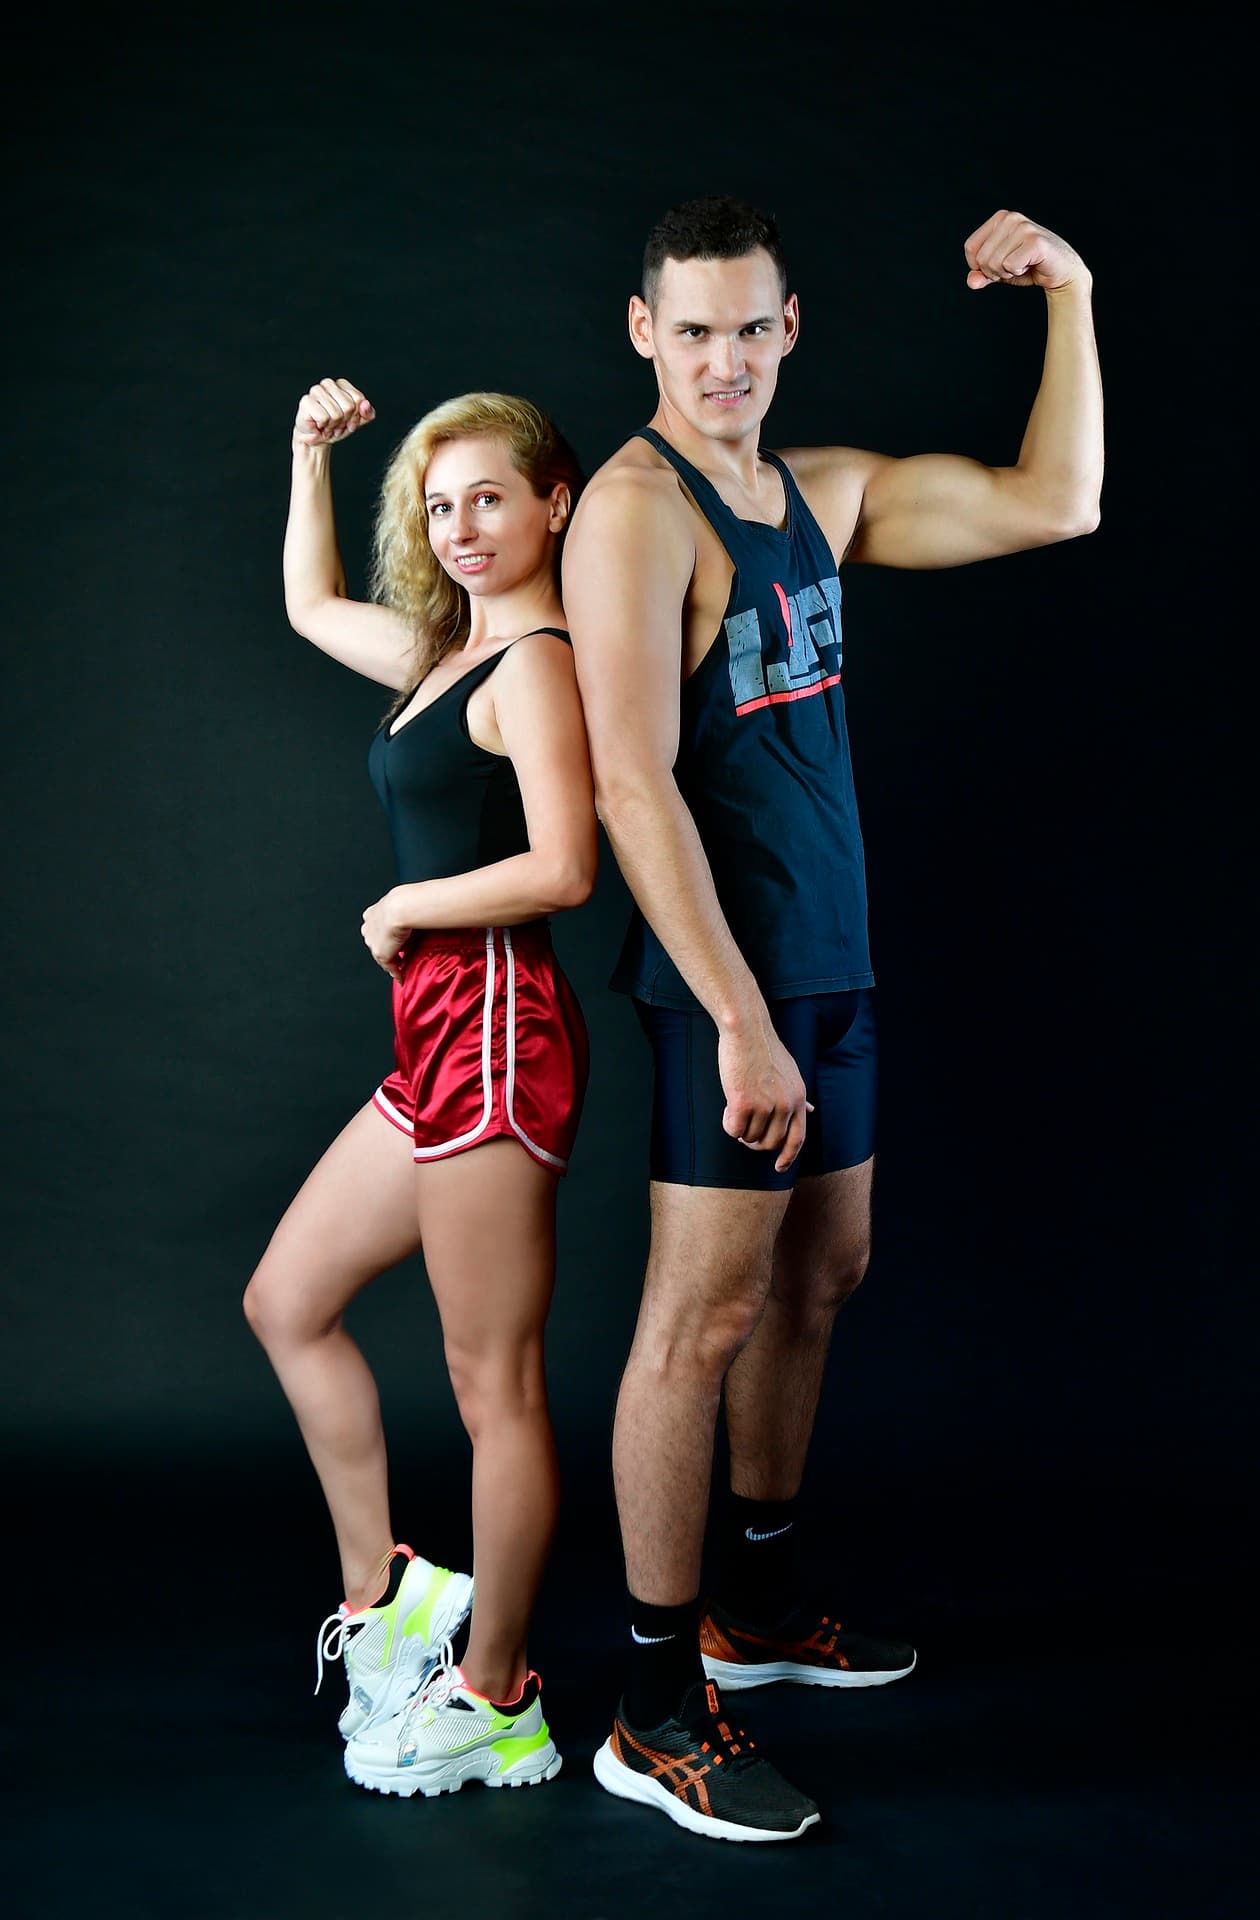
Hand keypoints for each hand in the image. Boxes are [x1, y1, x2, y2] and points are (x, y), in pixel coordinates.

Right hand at [293, 377, 375, 450]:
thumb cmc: (335, 427)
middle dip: (344, 421)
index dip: (355, 415)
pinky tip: (318, 425)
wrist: (317, 440)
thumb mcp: (357, 422)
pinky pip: (324, 418)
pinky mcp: (306, 401)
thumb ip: (367, 414)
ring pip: (336, 413)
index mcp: (342, 385)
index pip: (358, 399)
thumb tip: (366, 404)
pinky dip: (323, 426)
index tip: (347, 420)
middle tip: (335, 424)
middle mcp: (328, 384)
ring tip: (327, 425)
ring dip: (333, 425)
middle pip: (348, 406)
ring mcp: (316, 391)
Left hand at [361, 891, 409, 977]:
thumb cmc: (407, 901)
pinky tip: (402, 977)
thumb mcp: (403, 903)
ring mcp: (373, 942)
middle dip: (386, 948)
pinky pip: (389, 966)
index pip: (375, 927)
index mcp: (371, 913)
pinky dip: (396, 972)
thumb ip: (405, 911)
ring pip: (381, 955)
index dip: (384, 935)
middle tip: (398, 955)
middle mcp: (368, 928)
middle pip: (376, 942)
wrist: (402, 908)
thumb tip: (420, 911)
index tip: (392, 939)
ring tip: (400, 967)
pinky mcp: (381, 954)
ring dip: (390, 961)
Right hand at [718, 1015, 812, 1173]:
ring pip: (749, 1137)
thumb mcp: (791, 1073)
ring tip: (735, 1107)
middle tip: (744, 1128)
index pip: (797, 1139)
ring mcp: (766, 1105)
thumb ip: (798, 1096)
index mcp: (799, 1098)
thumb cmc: (764, 1050)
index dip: (788, 1157)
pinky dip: (728, 1124)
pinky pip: (733, 1130)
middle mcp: (786, 1105)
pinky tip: (727, 1107)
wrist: (746, 1031)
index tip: (779, 1168)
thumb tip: (810, 1111)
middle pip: (770, 1143)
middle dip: (755, 1142)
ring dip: (739, 1129)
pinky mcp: (743, 1103)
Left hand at [963, 210, 1087, 293]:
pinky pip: (1010, 266)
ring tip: (1023, 265)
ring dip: (1007, 273)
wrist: (1061, 272)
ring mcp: (1024, 228)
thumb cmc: (1029, 267)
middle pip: (981, 257)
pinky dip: (1018, 272)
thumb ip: (982, 275)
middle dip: (994, 272)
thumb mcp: (999, 271)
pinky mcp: (1035, 242)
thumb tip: (971, 281)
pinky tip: (1031, 265)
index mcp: (1000, 218)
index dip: (978, 265)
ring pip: (995, 263)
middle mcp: (1011, 218)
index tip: (997, 265)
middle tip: (1013, 267)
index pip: (970, 247)